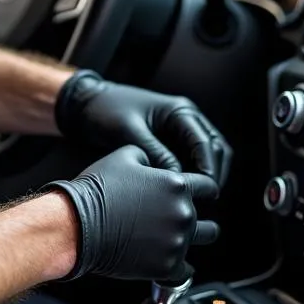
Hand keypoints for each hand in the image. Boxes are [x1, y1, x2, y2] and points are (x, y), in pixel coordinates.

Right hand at [43, 145, 218, 280]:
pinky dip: (176, 269)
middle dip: (197, 220)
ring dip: (189, 241)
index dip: (205, 191)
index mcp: (176, 185)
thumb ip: (148, 157)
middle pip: (209, 221)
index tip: (202, 196)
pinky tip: (166, 263)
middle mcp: (183, 213)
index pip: (209, 187)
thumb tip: (153, 164)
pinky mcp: (166, 267)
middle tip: (180, 222)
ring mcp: (177, 242)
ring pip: (201, 244)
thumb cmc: (97, 190)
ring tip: (174, 241)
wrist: (78, 225)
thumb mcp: (123, 156)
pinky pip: (185, 273)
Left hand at [54, 70, 231, 189]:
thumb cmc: (106, 111)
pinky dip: (192, 176)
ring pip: (207, 157)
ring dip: (206, 175)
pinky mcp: (171, 143)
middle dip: (214, 173)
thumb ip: (155, 152)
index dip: (209, 167)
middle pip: (216, 149)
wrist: (87, 105)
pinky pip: (190, 161)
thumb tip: (178, 178)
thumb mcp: (129, 131)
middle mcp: (185, 119)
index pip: (206, 142)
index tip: (206, 189)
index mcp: (179, 110)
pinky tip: (183, 192)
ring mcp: (180, 131)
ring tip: (196, 198)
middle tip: (206, 197)